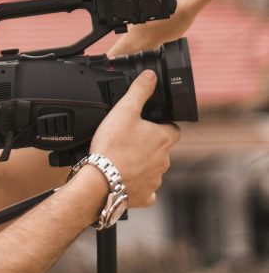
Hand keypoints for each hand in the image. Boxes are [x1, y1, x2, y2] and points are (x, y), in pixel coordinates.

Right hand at [88, 71, 179, 206]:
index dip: (160, 125)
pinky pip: (146, 189)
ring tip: (122, 158)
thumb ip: (139, 91)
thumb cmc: (112, 146)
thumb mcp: (124, 110)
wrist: (100, 181)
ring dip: (143, 164)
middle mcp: (165, 160)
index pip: (172, 128)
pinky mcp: (145, 196)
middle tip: (128, 140)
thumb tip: (150, 76)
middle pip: (162, 148)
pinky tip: (125, 178)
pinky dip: (138, 184)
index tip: (145, 124)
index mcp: (164, 139)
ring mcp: (156, 180)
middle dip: (149, 145)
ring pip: (153, 168)